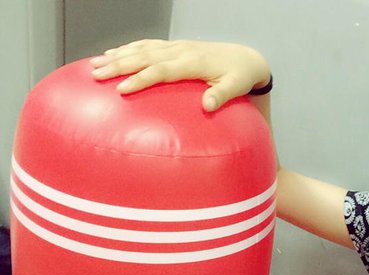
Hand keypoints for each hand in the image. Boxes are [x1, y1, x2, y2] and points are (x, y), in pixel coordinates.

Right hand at [90, 39, 269, 111]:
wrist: (245, 58)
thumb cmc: (239, 77)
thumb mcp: (236, 87)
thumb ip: (222, 96)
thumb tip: (208, 106)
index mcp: (193, 62)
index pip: (161, 70)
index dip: (140, 78)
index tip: (121, 88)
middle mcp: (180, 51)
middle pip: (144, 56)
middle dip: (118, 65)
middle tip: (96, 75)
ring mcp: (175, 47)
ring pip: (141, 49)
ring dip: (117, 56)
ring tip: (94, 65)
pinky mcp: (174, 47)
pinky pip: (146, 45)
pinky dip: (127, 49)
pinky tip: (110, 54)